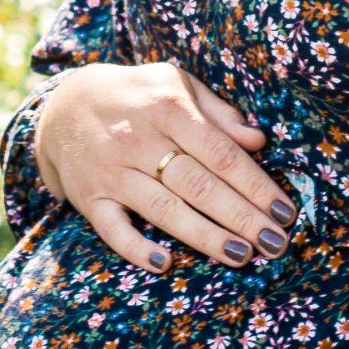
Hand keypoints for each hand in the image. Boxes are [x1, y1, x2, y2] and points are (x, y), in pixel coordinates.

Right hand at [31, 59, 298, 272]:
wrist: (63, 104)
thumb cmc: (136, 95)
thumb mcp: (176, 85)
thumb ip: (218, 112)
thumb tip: (258, 141)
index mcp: (168, 108)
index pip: (222, 154)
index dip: (257, 185)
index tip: (285, 210)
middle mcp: (139, 140)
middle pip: (199, 185)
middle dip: (242, 217)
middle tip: (275, 243)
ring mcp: (112, 171)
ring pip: (164, 209)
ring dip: (205, 236)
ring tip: (241, 255)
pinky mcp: (90, 197)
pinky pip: (113, 228)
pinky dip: (137, 247)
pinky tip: (166, 264)